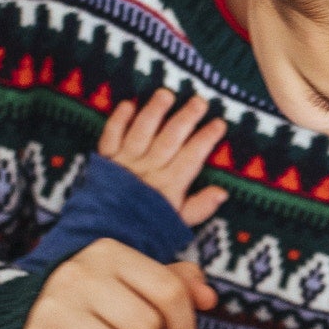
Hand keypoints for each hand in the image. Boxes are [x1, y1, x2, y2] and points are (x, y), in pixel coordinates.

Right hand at [17, 238, 217, 328]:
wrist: (27, 317)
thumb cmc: (99, 301)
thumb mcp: (134, 282)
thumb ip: (178, 284)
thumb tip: (209, 299)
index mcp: (108, 252)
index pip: (170, 291)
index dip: (184, 325)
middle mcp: (76, 275)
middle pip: (146, 327)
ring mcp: (51, 310)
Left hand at [99, 89, 229, 226]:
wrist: (106, 235)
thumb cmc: (147, 228)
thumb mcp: (178, 223)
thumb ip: (200, 207)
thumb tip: (222, 192)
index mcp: (170, 184)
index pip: (192, 156)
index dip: (206, 138)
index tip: (219, 123)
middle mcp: (149, 169)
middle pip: (170, 138)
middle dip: (186, 118)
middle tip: (199, 100)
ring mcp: (126, 162)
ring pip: (142, 132)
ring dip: (154, 112)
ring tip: (166, 94)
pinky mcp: (106, 160)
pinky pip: (111, 136)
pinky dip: (118, 120)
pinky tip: (128, 104)